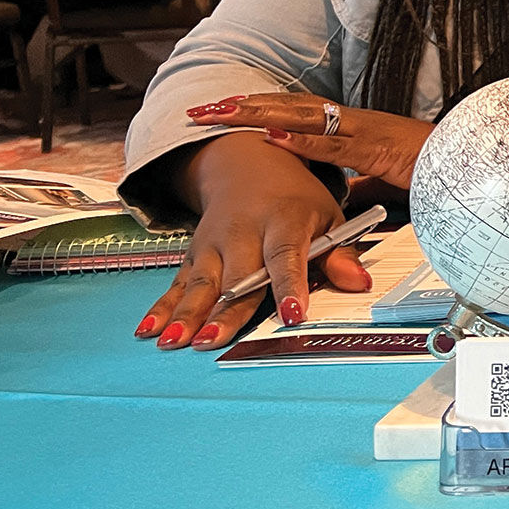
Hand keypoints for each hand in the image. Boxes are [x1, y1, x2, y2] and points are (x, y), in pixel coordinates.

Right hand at [136, 136, 370, 350]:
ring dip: (187, 314)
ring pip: (201, 283)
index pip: (286, 255)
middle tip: (214, 340)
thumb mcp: (328, 216)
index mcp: (284, 219)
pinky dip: (162, 308)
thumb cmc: (295, 199)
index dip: (289, 285)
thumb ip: (341, 254)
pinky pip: (177, 284)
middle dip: (225, 310)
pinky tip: (148, 330)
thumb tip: (359, 284)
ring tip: (176, 341)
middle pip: (236, 277)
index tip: (292, 313)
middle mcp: (243, 232)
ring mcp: (213, 244)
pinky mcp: (194, 255)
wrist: (250, 166)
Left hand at [187, 93, 433, 188]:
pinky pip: (333, 142)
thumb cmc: (438, 171)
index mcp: (354, 129)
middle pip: (289, 107)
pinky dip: (300, 139)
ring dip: (258, 114)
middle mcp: (355, 122)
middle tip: (200, 109)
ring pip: (303, 116)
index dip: (258, 110)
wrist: (477, 164)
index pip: (297, 113)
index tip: (220, 112)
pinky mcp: (379, 147)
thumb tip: (340, 197)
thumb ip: (361, 186)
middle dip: (242, 106)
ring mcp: (366, 131)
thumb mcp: (388, 181)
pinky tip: (270, 135)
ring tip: (220, 113)